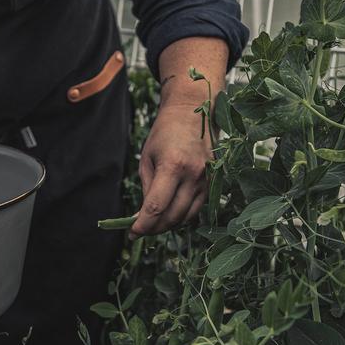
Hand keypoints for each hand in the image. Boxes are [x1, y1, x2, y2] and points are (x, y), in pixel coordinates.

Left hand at [130, 102, 210, 238]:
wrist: (192, 112)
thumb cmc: (165, 132)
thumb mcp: (147, 158)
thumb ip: (147, 188)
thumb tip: (143, 215)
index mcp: (172, 166)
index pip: (156, 207)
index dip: (142, 225)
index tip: (132, 232)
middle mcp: (193, 175)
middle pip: (173, 216)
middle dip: (154, 228)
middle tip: (141, 230)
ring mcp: (206, 179)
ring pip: (187, 217)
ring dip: (169, 225)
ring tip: (154, 222)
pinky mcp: (213, 182)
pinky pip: (197, 208)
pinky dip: (183, 215)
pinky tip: (170, 212)